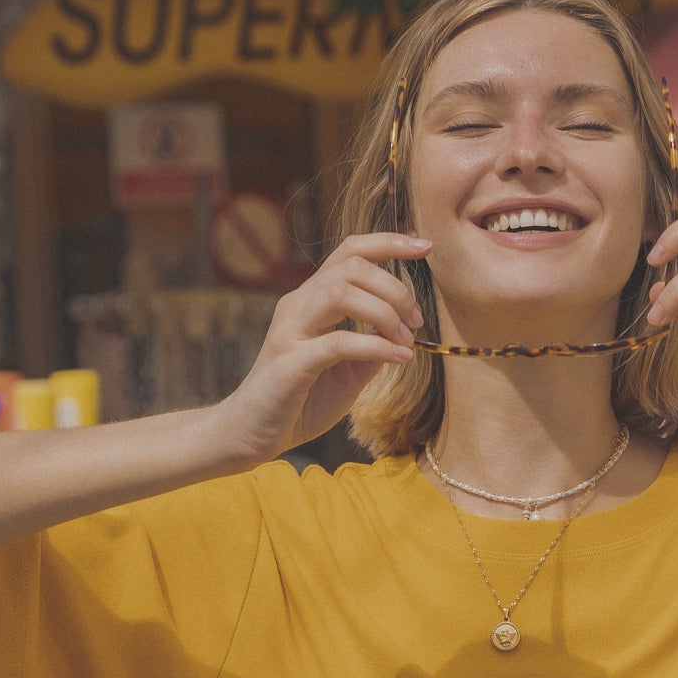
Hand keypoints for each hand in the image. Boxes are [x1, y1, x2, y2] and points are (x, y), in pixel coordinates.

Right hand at [217, 234, 428, 460]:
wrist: (253, 434)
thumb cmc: (300, 401)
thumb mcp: (348, 370)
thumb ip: (373, 346)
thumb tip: (406, 331)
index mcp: (312, 300)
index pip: (349, 252)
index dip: (389, 242)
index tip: (424, 246)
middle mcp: (298, 305)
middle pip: (350, 266)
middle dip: (394, 287)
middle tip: (416, 321)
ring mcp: (290, 331)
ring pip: (340, 292)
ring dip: (384, 311)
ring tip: (405, 339)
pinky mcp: (290, 363)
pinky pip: (337, 342)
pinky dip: (375, 346)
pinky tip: (399, 358)